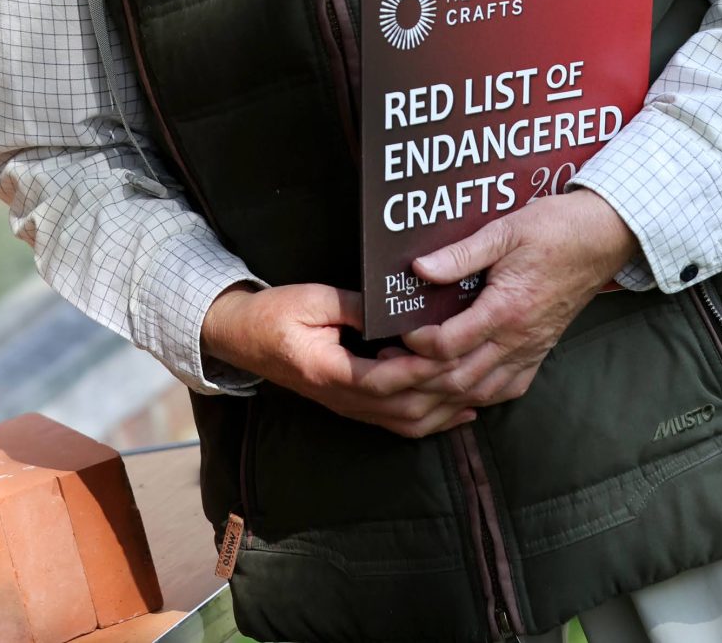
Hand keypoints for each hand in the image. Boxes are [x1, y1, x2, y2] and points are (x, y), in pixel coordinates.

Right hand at [201, 283, 467, 437]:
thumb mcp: (312, 298)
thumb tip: (395, 307)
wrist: (242, 338)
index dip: (421, 370)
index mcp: (329, 371)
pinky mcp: (352, 406)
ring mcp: (348, 408)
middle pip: (404, 409)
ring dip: (444, 410)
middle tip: (479, 370)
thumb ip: (355, 305)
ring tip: (479, 391)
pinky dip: (432, 419)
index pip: (385, 380)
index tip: (451, 354)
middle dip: (444, 391)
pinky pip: (398, 423)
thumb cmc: (273, 314)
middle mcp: (342, 399)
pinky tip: (458, 410)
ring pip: (405, 423)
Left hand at [401, 190, 639, 409]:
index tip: (396, 331)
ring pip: (479, 392)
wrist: (602, 238)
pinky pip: (504, 390)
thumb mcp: (505, 230)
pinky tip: (455, 390)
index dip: (416, 343)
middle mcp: (519, 340)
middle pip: (459, 378)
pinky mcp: (539, 354)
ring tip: (410, 381)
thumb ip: (461, 253)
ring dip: (442, 393)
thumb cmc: (554, 228)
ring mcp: (530, 351)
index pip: (450, 344)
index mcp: (507, 310)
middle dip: (418, 379)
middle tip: (388, 367)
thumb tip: (420, 268)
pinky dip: (474, 396)